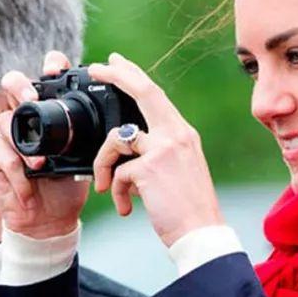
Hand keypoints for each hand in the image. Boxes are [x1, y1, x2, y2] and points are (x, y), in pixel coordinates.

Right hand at [0, 50, 89, 238]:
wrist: (51, 219)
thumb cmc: (70, 184)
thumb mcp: (88, 157)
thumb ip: (95, 138)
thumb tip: (117, 124)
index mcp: (50, 110)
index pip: (47, 75)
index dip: (49, 65)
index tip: (56, 72)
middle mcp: (26, 116)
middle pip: (13, 83)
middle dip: (20, 85)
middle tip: (31, 96)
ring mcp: (8, 135)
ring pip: (5, 121)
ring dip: (24, 145)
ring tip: (39, 165)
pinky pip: (1, 155)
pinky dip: (18, 174)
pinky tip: (29, 186)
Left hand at [90, 52, 225, 246]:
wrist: (201, 234)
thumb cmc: (187, 208)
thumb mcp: (178, 170)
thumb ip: (158, 152)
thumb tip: (130, 147)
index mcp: (183, 134)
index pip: (156, 95)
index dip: (134, 75)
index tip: (116, 62)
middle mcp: (176, 135)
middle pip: (143, 92)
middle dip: (116, 75)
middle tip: (96, 68)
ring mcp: (164, 149)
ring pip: (116, 138)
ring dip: (103, 163)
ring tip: (106, 186)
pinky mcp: (149, 168)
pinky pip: (118, 173)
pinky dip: (116, 192)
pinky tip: (126, 208)